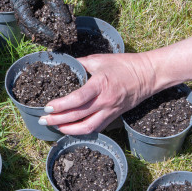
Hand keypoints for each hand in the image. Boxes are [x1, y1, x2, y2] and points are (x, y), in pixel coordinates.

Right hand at [8, 0, 72, 39]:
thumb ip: (55, 3)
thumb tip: (64, 21)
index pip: (27, 21)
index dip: (40, 30)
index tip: (53, 36)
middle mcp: (22, 0)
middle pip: (30, 23)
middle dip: (43, 32)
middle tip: (56, 40)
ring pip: (39, 17)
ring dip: (50, 24)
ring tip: (62, 33)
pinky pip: (47, 8)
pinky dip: (54, 15)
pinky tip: (64, 21)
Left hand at [38, 52, 157, 134]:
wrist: (148, 75)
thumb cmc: (123, 65)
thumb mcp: (99, 59)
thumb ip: (80, 63)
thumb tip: (65, 65)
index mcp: (99, 84)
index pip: (77, 99)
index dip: (61, 105)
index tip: (48, 108)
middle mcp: (104, 101)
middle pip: (78, 116)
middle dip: (58, 120)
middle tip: (43, 120)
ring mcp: (110, 111)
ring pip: (87, 128)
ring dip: (69, 130)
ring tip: (56, 127)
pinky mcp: (114, 117)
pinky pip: (96, 128)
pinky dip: (82, 131)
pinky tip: (72, 129)